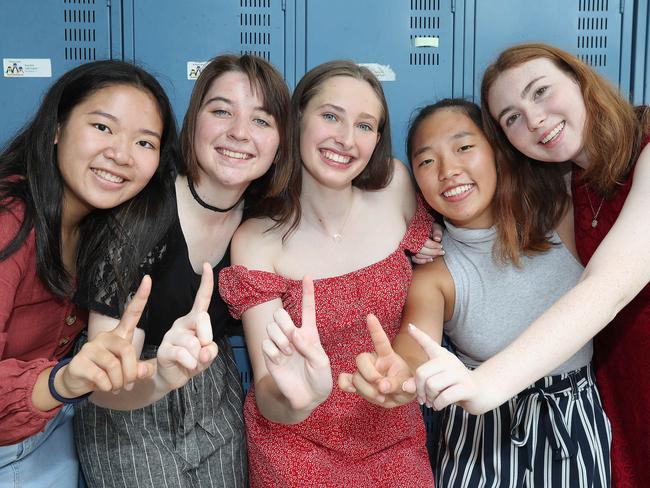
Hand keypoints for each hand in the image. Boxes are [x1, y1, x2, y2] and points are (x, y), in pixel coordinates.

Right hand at [57, 276, 154, 396]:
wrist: (77, 382)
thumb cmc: (107, 373)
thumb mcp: (127, 371)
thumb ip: (140, 370)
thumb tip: (143, 371)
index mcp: (120, 334)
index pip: (132, 313)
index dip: (141, 297)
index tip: (149, 278)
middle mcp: (105, 336)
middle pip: (127, 350)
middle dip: (131, 372)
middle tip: (128, 384)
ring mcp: (91, 347)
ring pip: (114, 366)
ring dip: (119, 382)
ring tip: (116, 387)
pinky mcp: (79, 361)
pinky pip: (101, 377)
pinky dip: (107, 386)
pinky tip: (104, 387)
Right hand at [156, 263, 218, 389]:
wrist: (174, 377)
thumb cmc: (193, 361)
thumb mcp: (208, 355)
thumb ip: (210, 351)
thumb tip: (204, 350)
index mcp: (193, 320)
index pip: (201, 299)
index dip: (206, 283)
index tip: (206, 265)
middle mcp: (181, 323)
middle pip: (202, 319)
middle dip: (208, 337)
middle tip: (204, 352)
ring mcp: (171, 334)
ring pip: (193, 342)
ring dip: (199, 357)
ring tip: (194, 363)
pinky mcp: (164, 349)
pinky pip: (183, 353)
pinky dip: (191, 363)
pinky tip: (189, 366)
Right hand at [262, 276, 331, 411]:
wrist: (308, 397)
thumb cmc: (320, 378)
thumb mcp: (322, 362)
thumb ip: (309, 346)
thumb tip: (293, 334)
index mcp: (309, 332)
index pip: (307, 308)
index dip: (308, 292)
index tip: (307, 276)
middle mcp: (293, 335)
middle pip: (280, 314)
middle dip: (284, 323)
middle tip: (292, 339)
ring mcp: (280, 344)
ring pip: (271, 327)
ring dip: (280, 339)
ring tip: (288, 352)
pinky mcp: (271, 355)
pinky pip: (266, 344)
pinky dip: (274, 351)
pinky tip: (281, 360)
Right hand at [338, 314, 414, 407]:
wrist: (400, 398)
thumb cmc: (406, 387)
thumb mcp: (409, 386)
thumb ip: (398, 385)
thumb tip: (383, 386)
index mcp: (387, 356)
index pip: (380, 340)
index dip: (375, 328)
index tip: (370, 316)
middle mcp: (374, 361)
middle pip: (361, 359)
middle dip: (369, 374)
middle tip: (381, 387)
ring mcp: (364, 372)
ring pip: (356, 376)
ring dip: (366, 389)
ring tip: (381, 397)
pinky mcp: (357, 384)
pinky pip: (345, 381)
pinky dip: (345, 385)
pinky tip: (352, 390)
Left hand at [403, 324, 488, 412]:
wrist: (481, 393)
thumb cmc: (454, 386)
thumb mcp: (436, 382)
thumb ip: (420, 382)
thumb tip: (406, 387)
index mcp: (442, 356)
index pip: (428, 343)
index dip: (418, 335)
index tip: (409, 326)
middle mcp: (450, 361)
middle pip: (422, 373)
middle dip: (419, 389)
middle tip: (422, 398)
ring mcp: (459, 373)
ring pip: (431, 385)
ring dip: (429, 398)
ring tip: (432, 401)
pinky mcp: (467, 387)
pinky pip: (443, 397)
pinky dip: (438, 405)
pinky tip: (439, 405)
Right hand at [412, 222, 443, 264]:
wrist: (426, 229)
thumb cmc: (431, 228)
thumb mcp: (435, 227)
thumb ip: (437, 232)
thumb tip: (437, 239)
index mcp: (416, 232)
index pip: (424, 241)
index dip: (433, 245)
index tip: (441, 246)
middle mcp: (411, 240)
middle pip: (420, 250)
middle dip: (432, 252)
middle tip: (441, 252)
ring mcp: (410, 247)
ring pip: (417, 255)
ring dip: (428, 257)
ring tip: (437, 255)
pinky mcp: (410, 252)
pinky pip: (414, 259)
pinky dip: (421, 261)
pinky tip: (430, 259)